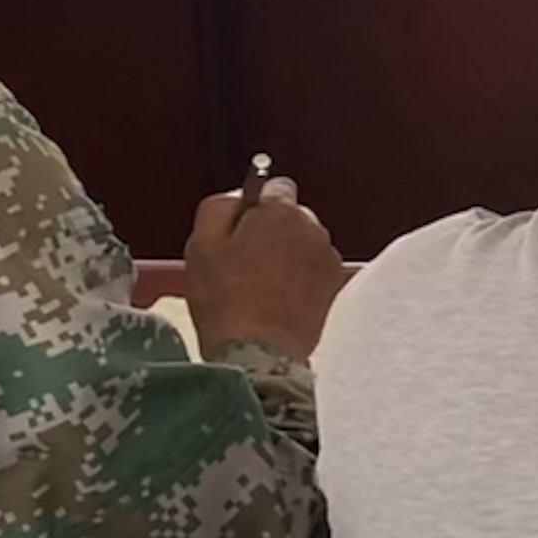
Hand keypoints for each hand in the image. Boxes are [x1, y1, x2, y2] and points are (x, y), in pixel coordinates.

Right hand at [185, 180, 348, 360]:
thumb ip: (219, 207)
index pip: (274, 187)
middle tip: (244, 264)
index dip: (254, 207)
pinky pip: (314, 270)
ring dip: (288, 256)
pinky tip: (278, 300)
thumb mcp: (201, 244)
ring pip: (304, 244)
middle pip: (290, 218)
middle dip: (272, 232)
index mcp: (281, 211)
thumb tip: (237, 197)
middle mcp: (314, 227)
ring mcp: (329, 257)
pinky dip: (300, 279)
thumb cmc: (225, 298)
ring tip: (260, 287)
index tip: (240, 229)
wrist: (257, 350)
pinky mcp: (336, 285)